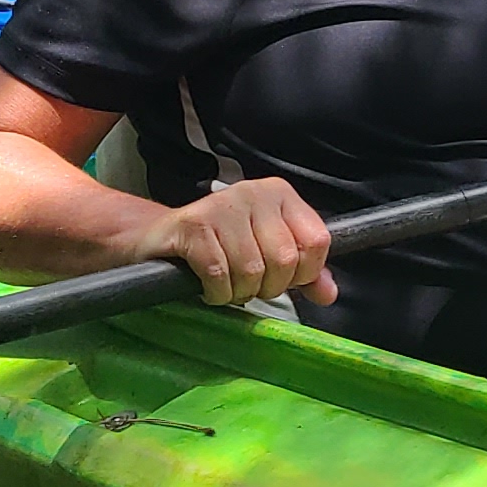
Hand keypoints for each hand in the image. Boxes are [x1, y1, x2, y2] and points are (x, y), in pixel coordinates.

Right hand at [128, 175, 335, 307]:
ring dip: (238, 292)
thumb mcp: (267, 254)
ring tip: (226, 284)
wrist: (156, 240)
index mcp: (280, 194)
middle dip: (268, 287)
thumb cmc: (218, 247)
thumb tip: (329, 294)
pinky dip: (216, 292)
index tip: (282, 280)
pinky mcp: (193, 225)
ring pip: (252, 270)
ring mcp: (222, 206)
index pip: (317, 242)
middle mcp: (254, 193)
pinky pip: (220, 274)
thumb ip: (303, 272)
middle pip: (285, 260)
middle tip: (247, 285)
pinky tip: (208, 286)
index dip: (303, 274)